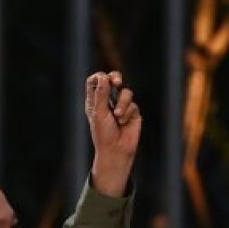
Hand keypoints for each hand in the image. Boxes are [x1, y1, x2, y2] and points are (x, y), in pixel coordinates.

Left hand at [85, 71, 141, 196]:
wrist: (116, 150)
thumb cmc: (103, 134)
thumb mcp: (99, 113)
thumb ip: (101, 94)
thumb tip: (104, 77)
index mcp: (95, 101)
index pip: (95, 82)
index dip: (99, 77)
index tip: (102, 78)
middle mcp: (108, 101)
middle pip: (112, 80)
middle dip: (115, 78)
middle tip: (116, 82)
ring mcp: (121, 106)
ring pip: (125, 92)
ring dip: (122, 103)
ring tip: (117, 116)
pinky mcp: (132, 112)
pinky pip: (133, 104)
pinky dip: (127, 113)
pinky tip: (123, 123)